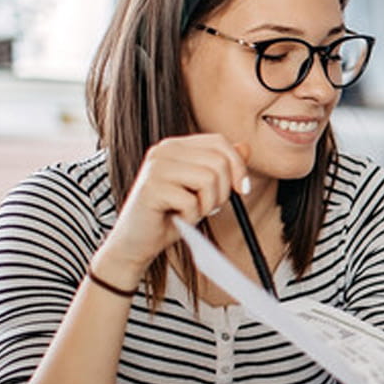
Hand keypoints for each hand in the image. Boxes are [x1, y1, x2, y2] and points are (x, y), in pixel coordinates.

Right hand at [93, 135, 249, 286]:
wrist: (138, 242)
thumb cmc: (171, 214)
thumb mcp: (202, 189)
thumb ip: (221, 167)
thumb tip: (246, 147)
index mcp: (176, 146)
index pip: (219, 141)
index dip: (238, 166)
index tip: (242, 189)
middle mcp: (163, 150)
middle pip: (218, 161)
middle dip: (223, 191)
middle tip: (209, 207)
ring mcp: (155, 167)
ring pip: (208, 179)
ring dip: (207, 205)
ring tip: (190, 212)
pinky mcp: (151, 188)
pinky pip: (191, 202)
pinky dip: (191, 217)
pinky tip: (176, 219)